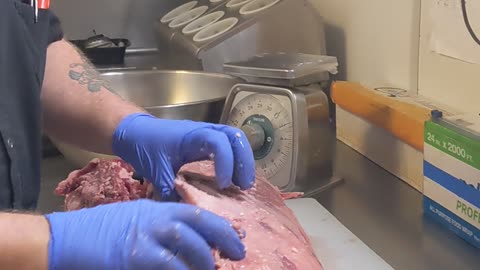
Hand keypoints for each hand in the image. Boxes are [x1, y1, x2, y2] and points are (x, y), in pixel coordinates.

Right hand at [45, 199, 245, 269]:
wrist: (69, 236)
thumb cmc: (104, 228)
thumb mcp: (137, 216)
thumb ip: (162, 223)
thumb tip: (190, 239)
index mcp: (157, 208)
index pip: (197, 214)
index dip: (221, 227)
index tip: (237, 239)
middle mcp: (155, 218)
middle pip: (198, 225)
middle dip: (223, 240)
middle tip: (237, 255)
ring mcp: (145, 236)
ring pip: (187, 245)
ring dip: (204, 260)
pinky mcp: (134, 256)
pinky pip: (168, 265)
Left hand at [112, 113, 255, 199]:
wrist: (135, 131)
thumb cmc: (145, 146)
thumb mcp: (156, 171)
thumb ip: (170, 191)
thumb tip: (186, 213)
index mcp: (191, 135)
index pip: (218, 142)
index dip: (226, 162)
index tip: (224, 185)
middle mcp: (204, 130)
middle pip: (235, 137)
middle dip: (244, 161)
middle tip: (245, 185)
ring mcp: (207, 133)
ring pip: (235, 139)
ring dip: (243, 160)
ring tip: (243, 184)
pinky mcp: (207, 140)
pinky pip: (229, 145)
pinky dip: (235, 160)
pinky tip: (233, 179)